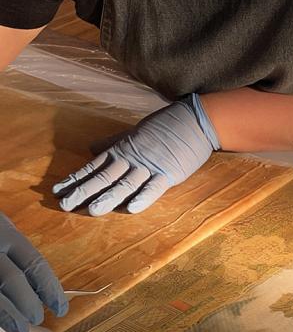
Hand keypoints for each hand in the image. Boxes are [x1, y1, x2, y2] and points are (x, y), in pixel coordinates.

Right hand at [0, 213, 67, 331]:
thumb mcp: (2, 232)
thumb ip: (16, 256)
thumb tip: (39, 290)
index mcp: (6, 234)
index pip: (35, 264)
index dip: (50, 289)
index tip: (61, 308)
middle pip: (12, 280)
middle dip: (28, 304)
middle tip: (37, 318)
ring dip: (8, 316)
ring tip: (21, 329)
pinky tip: (2, 322)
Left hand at [53, 94, 220, 216]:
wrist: (195, 120)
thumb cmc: (165, 125)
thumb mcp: (135, 132)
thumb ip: (114, 142)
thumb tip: (91, 148)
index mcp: (123, 150)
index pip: (94, 167)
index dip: (76, 179)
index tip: (58, 190)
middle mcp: (132, 159)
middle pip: (104, 177)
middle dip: (84, 191)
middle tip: (65, 205)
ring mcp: (150, 166)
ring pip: (125, 184)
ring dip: (109, 197)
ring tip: (92, 210)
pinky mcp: (169, 173)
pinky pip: (154, 187)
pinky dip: (143, 197)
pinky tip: (132, 208)